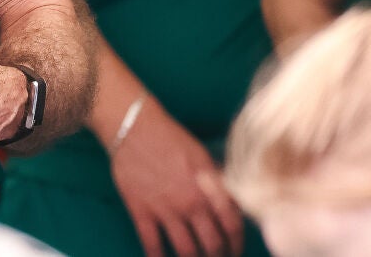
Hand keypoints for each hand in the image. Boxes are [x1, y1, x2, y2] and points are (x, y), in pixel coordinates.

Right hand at [108, 103, 243, 256]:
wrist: (133, 127)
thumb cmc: (170, 137)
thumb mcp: (202, 156)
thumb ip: (217, 183)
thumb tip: (231, 205)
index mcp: (209, 187)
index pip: (232, 225)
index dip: (237, 244)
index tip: (235, 251)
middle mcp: (191, 202)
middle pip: (212, 245)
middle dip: (216, 256)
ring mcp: (165, 209)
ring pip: (186, 251)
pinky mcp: (141, 211)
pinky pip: (152, 245)